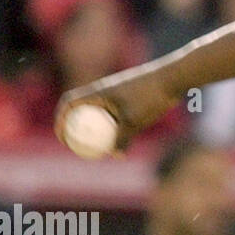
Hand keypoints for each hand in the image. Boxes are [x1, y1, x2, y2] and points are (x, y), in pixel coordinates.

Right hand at [55, 69, 180, 153]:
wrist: (173, 78)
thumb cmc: (151, 97)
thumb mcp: (135, 120)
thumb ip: (123, 138)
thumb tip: (117, 156)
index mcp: (99, 91)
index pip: (70, 102)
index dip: (61, 119)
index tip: (62, 136)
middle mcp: (105, 90)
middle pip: (81, 108)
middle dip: (73, 126)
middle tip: (75, 145)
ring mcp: (117, 92)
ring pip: (98, 111)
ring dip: (92, 126)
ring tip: (94, 146)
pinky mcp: (130, 96)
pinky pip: (112, 111)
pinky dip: (110, 123)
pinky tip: (117, 138)